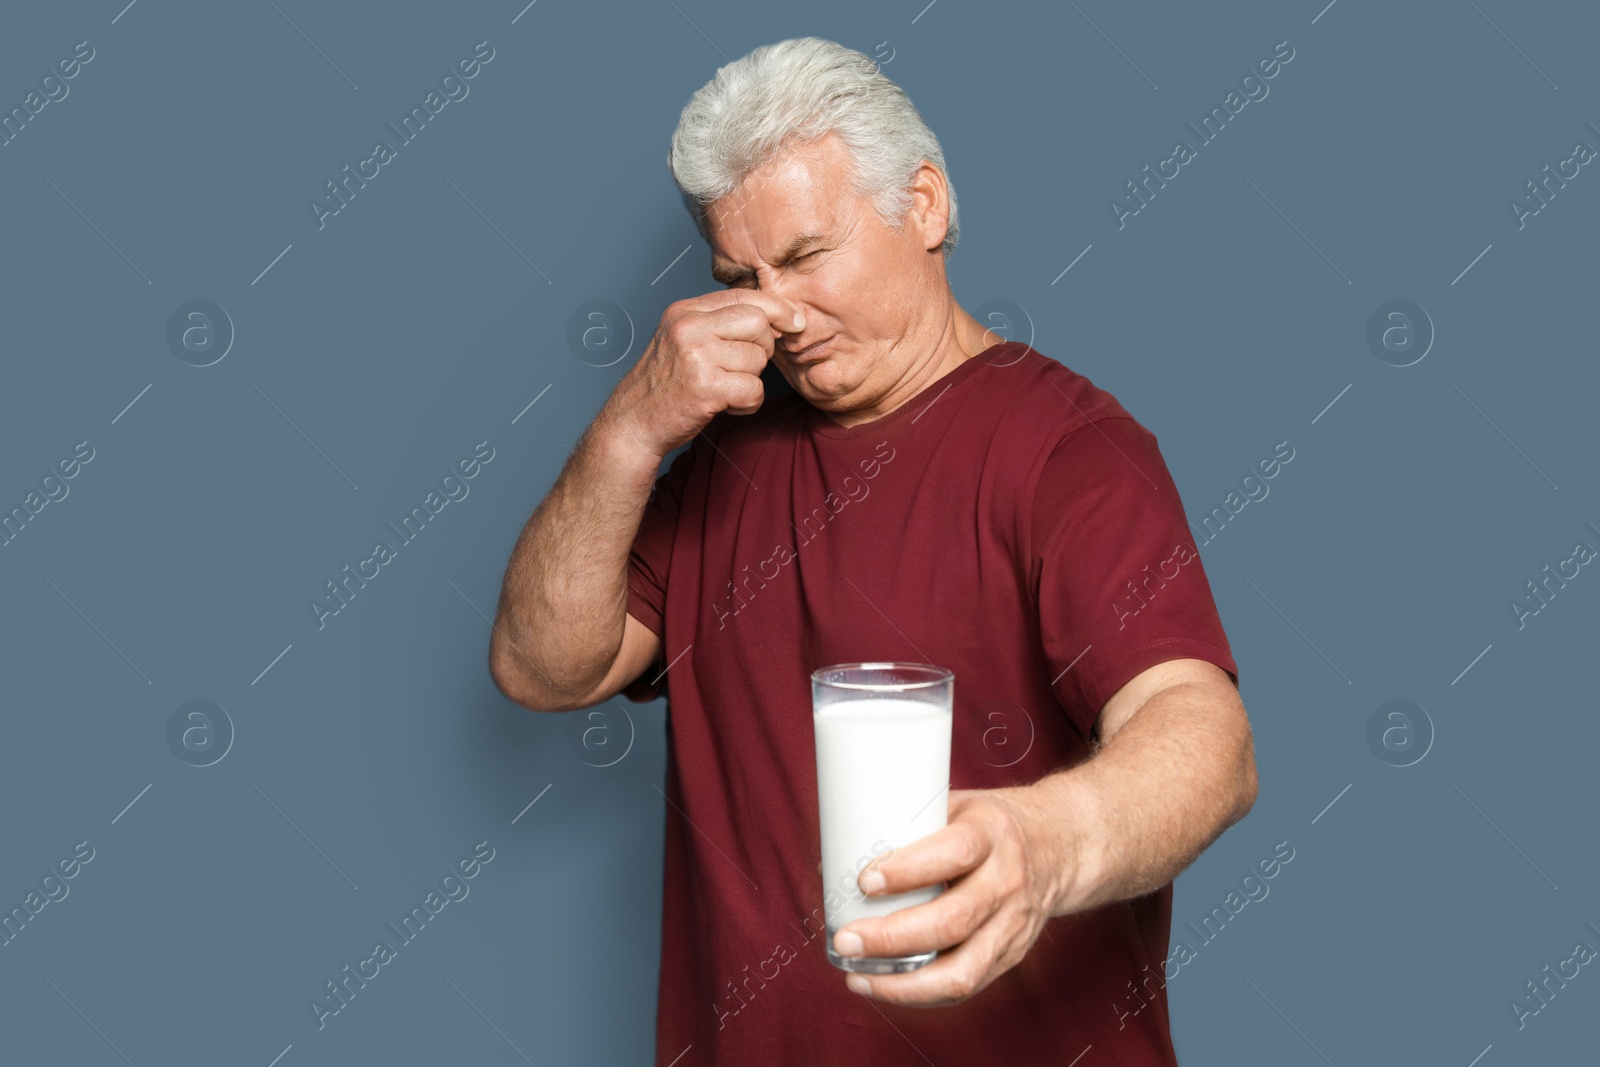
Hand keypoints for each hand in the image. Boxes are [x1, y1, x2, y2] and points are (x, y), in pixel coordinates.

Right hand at [607, 289, 805, 457]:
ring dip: (751, 381)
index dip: (777, 308)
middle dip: (763, 348)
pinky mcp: (705, 387)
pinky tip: (728, 405)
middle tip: (743, 367)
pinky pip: (754, 389)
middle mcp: (688, 327)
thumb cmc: (666, 385)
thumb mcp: (684, 340)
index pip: (745, 296)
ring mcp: (696, 356)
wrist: (634, 422)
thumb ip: (720, 323)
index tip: (794, 321)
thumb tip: (776, 317)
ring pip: (758, 359)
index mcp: (686, 310)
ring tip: (726, 389)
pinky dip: (748, 403)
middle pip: (758, 323)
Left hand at [830, 786, 1080, 1005]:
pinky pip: (966, 984)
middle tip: (846, 939)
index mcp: (991, 833)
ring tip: (858, 976)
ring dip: (903, 982)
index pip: (953, 854)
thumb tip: (834, 854)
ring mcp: (1013, 924)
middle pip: (952, 920)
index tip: (864, 881)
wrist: (1059, 845)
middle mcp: (1007, 881)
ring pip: (962, 968)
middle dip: (891, 936)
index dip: (907, 870)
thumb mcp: (957, 806)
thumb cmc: (989, 824)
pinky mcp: (1011, 954)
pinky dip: (921, 993)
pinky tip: (886, 987)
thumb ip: (908, 827)